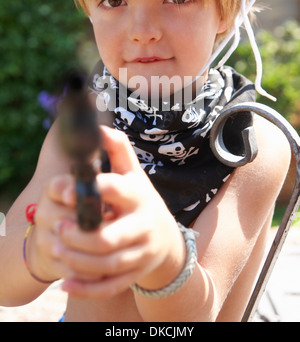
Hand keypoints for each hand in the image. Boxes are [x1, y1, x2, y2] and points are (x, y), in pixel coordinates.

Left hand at [50, 126, 184, 298]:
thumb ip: (119, 149)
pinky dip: (87, 287)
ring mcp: (141, 254)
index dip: (90, 190)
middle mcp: (142, 226)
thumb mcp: (135, 174)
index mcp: (139, 196)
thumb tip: (99, 126)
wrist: (167, 240)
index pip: (116, 190)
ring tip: (56, 249)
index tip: (65, 192)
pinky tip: (66, 283)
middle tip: (57, 228)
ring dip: (77, 260)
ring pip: (107, 265)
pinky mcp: (134, 275)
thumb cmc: (141, 201)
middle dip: (79, 236)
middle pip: (109, 238)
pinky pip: (110, 286)